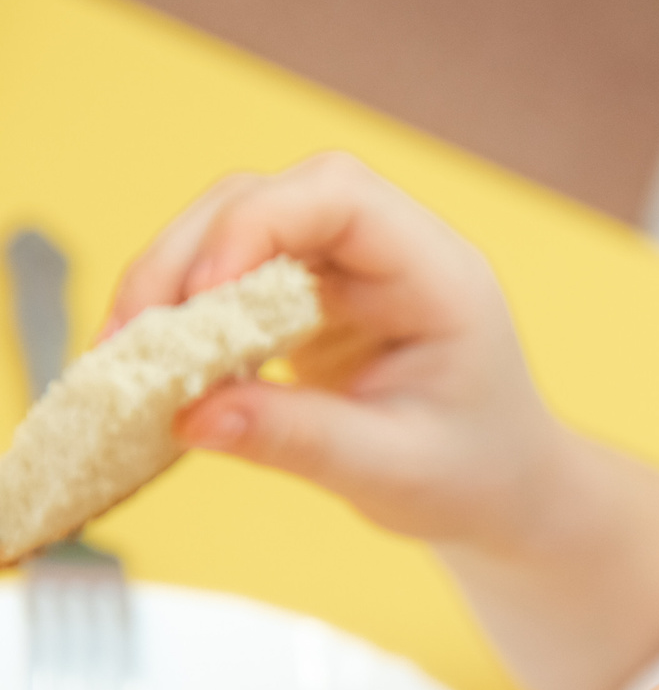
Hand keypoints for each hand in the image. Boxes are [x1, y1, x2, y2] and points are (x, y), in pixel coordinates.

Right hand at [108, 152, 567, 548]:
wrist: (504, 492)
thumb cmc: (476, 476)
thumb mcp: (395, 472)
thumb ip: (300, 440)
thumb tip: (191, 416)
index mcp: (439, 277)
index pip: (342, 197)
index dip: (258, 225)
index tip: (201, 296)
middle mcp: (393, 254)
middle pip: (269, 198)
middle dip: (187, 256)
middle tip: (128, 338)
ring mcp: (349, 269)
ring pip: (236, 227)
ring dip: (170, 279)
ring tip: (124, 353)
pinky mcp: (310, 296)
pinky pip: (231, 274)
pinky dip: (183, 310)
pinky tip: (151, 359)